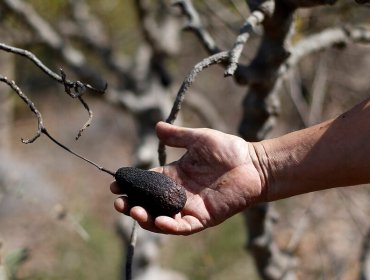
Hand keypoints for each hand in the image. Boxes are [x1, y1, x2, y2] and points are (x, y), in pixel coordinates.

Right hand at [111, 122, 265, 234]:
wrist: (253, 163)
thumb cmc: (228, 149)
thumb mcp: (198, 139)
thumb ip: (177, 136)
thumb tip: (156, 126)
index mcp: (175, 175)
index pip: (147, 183)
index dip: (131, 184)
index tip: (115, 184)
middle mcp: (179, 193)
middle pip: (150, 203)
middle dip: (132, 205)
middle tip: (119, 203)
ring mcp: (190, 207)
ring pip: (162, 218)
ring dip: (146, 218)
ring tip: (133, 211)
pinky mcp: (204, 217)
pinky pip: (183, 226)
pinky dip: (170, 226)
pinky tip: (158, 221)